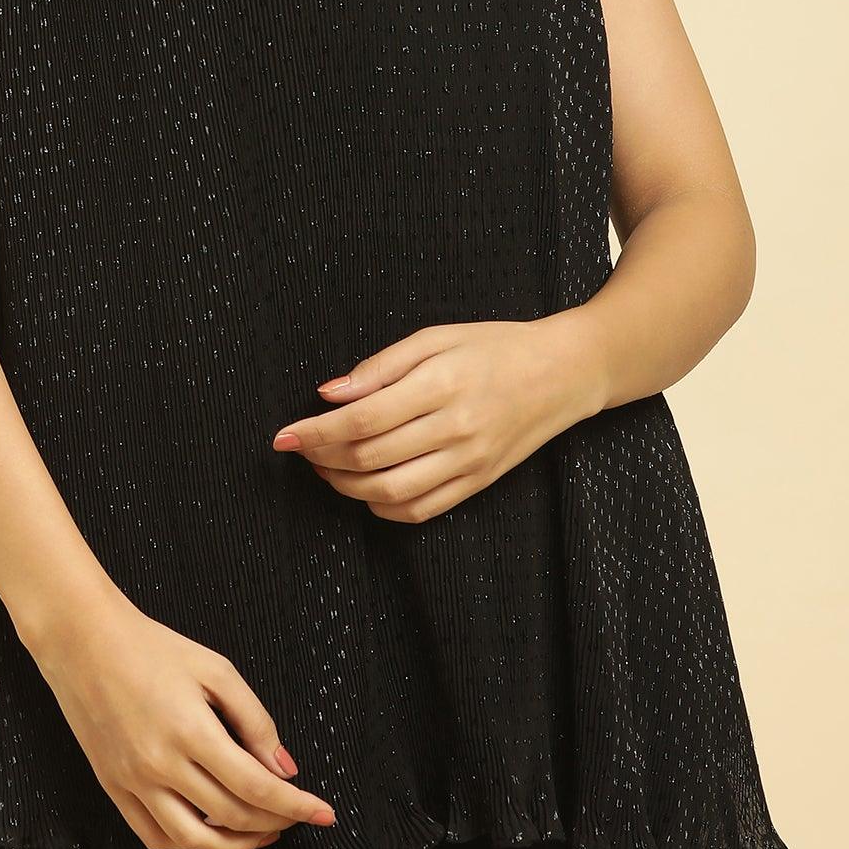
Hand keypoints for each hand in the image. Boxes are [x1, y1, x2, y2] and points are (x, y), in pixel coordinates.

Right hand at [28, 584, 337, 848]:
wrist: (85, 643)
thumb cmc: (153, 648)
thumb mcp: (215, 669)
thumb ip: (254, 720)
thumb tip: (285, 767)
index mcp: (192, 732)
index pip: (256, 787)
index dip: (295, 805)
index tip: (323, 813)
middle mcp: (161, 766)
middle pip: (231, 818)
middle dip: (274, 823)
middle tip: (296, 816)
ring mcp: (133, 783)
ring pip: (194, 841)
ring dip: (236, 846)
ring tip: (262, 832)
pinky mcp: (114, 790)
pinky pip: (155, 837)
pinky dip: (189, 845)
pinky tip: (211, 832)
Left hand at [272, 316, 606, 523]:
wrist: (563, 373)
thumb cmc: (496, 346)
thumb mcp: (437, 337)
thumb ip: (381, 366)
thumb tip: (329, 393)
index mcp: (442, 384)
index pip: (363, 418)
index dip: (316, 431)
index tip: (284, 435)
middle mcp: (456, 428)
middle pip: (369, 458)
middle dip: (322, 458)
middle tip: (299, 447)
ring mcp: (469, 462)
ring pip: (389, 492)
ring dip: (344, 487)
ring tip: (325, 468)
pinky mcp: (478, 484)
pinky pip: (419, 510)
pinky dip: (381, 507)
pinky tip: (364, 489)